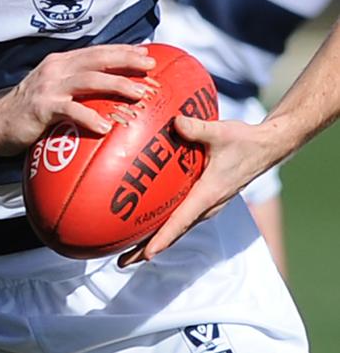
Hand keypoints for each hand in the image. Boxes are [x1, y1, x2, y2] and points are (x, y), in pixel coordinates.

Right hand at [0, 43, 156, 154]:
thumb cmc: (28, 110)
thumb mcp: (53, 90)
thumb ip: (75, 85)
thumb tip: (107, 91)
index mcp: (61, 62)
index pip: (97, 51)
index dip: (122, 50)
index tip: (147, 52)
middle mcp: (56, 69)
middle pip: (97, 59)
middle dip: (126, 60)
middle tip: (150, 66)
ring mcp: (49, 86)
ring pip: (89, 80)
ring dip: (116, 84)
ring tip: (138, 94)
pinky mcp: (41, 107)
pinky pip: (70, 111)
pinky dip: (90, 117)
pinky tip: (105, 128)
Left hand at [135, 115, 276, 259]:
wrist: (264, 147)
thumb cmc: (243, 140)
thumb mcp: (221, 132)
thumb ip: (198, 128)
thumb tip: (176, 123)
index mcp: (209, 194)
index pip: (181, 221)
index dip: (162, 238)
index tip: (144, 255)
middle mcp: (207, 204)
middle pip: (173, 232)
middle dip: (146, 248)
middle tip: (120, 261)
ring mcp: (207, 204)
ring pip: (176, 226)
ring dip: (153, 238)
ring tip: (127, 249)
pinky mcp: (205, 197)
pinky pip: (180, 215)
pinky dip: (163, 224)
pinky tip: (145, 220)